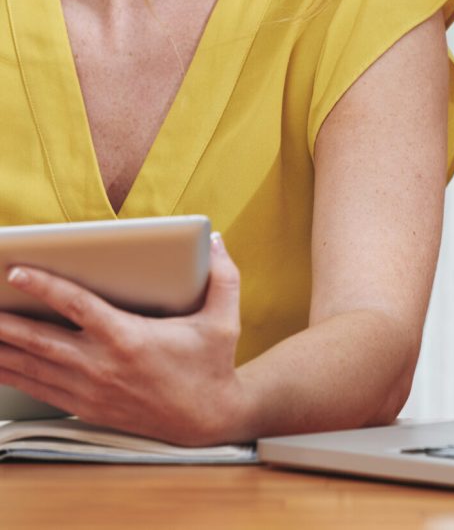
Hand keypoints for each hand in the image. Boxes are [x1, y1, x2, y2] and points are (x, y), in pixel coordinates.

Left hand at [0, 232, 246, 445]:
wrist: (207, 419)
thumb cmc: (211, 365)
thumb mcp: (225, 319)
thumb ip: (223, 275)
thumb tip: (217, 239)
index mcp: (129, 338)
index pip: (77, 306)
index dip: (45, 287)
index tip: (17, 271)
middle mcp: (103, 366)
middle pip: (42, 341)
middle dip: (5, 322)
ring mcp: (92, 391)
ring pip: (35, 368)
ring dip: (3, 350)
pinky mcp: (88, 407)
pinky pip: (41, 390)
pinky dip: (15, 377)